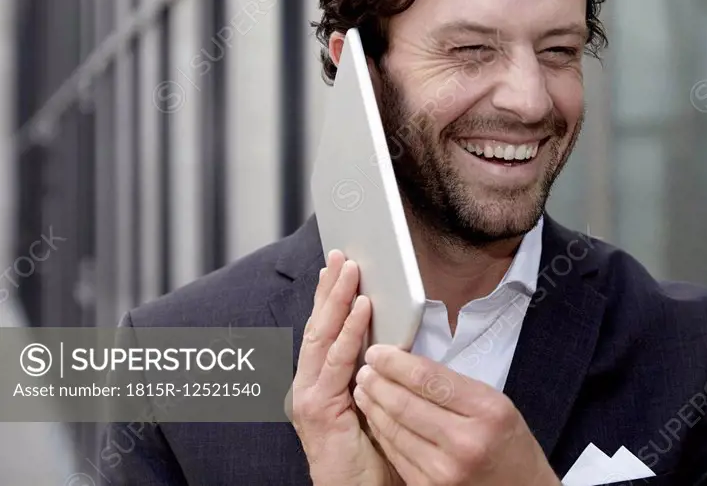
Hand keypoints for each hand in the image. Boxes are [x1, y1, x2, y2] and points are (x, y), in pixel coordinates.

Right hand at [288, 250, 401, 485]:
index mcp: (324, 382)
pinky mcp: (317, 411)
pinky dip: (347, 334)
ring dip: (337, 301)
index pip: (327, 329)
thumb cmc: (376, 455)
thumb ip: (382, 372)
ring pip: (322, 338)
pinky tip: (359, 311)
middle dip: (330, 288)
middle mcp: (309, 385)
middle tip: (341, 254)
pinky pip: (335, 364)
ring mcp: (308, 397)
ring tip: (351, 271)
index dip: (333, 296)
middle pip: (319, 325)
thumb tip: (397, 336)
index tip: (342, 265)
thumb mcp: (381, 402)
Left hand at [352, 346, 559, 485]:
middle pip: (404, 403)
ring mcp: (444, 471)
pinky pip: (396, 453)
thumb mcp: (495, 403)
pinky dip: (381, 431)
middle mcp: (465, 442)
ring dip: (372, 405)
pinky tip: (375, 417)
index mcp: (487, 410)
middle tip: (365, 367)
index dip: (395, 362)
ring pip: (394, 429)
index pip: (428, 378)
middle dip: (377, 381)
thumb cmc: (507, 442)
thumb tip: (408, 365)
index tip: (378, 351)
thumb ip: (456, 386)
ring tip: (364, 388)